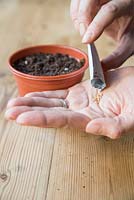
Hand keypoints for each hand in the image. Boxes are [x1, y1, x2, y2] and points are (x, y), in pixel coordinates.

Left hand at [5, 66, 133, 138]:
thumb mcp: (133, 116)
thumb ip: (116, 127)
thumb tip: (91, 129)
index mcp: (90, 120)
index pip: (60, 121)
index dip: (41, 119)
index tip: (21, 118)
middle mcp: (81, 113)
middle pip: (50, 113)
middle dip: (29, 112)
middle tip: (9, 111)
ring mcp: (79, 101)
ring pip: (51, 103)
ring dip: (32, 102)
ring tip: (14, 103)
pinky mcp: (80, 91)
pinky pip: (59, 93)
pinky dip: (45, 94)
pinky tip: (31, 95)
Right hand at [70, 0, 133, 69]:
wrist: (130, 17)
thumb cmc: (132, 29)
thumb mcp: (129, 44)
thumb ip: (117, 57)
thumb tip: (101, 68)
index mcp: (127, 5)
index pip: (109, 10)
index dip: (96, 26)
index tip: (86, 41)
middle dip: (82, 18)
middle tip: (84, 34)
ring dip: (76, 17)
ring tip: (84, 31)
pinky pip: (76, 2)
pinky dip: (75, 14)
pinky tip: (82, 25)